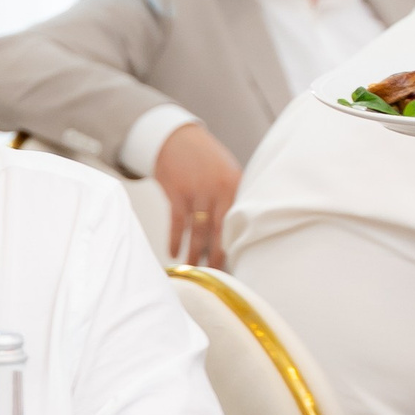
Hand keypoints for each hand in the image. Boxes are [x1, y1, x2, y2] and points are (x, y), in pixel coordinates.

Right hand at [153, 121, 242, 267]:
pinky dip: (175, 239)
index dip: (238, 245)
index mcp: (235, 185)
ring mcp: (196, 191)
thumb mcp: (227, 171)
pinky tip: (174, 252)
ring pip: (198, 230)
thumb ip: (234, 196)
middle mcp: (218, 189)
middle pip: (220, 230)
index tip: (238, 265)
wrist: (175, 137)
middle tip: (217, 276)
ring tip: (194, 270)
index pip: (239, 222)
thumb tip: (240, 229)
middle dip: (218, 256)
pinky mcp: (176, 192)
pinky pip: (178, 223)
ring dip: (194, 252)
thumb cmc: (205, 158)